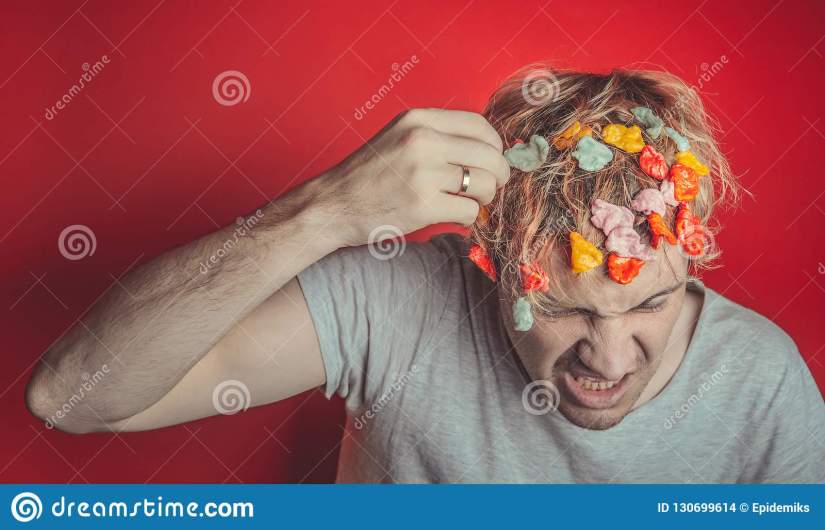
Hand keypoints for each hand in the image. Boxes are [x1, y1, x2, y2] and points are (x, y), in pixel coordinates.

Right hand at [316, 108, 509, 246]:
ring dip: (483, 198)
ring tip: (467, 201)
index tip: (491, 161)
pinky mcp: (422, 206)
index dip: (495, 147)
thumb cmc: (369, 175)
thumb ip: (438, 135)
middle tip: (489, 187)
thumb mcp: (400, 137)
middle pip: (490, 156)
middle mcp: (422, 142)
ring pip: (485, 184)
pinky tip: (453, 215)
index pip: (481, 126)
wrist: (333, 205)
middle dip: (498, 175)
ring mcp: (422, 174)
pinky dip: (467, 217)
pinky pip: (469, 211)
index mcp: (419, 120)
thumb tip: (488, 147)